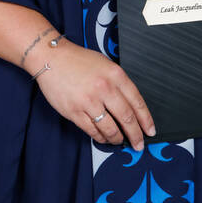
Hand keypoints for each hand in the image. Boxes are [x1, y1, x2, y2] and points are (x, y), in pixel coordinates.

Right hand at [34, 41, 155, 150]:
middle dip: (135, 135)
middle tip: (139, 144)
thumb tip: (130, 106)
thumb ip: (118, 83)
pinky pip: (92, 131)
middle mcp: (104, 88)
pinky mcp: (74, 112)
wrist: (52, 58)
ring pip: (110, 129)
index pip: (137, 102)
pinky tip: (104, 137)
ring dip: (117, 138)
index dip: (146, 120)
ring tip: (119, 141)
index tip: (150, 130)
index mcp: (115, 75)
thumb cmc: (78, 60)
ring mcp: (89, 101)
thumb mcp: (105, 64)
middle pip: (126, 118)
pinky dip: (100, 137)